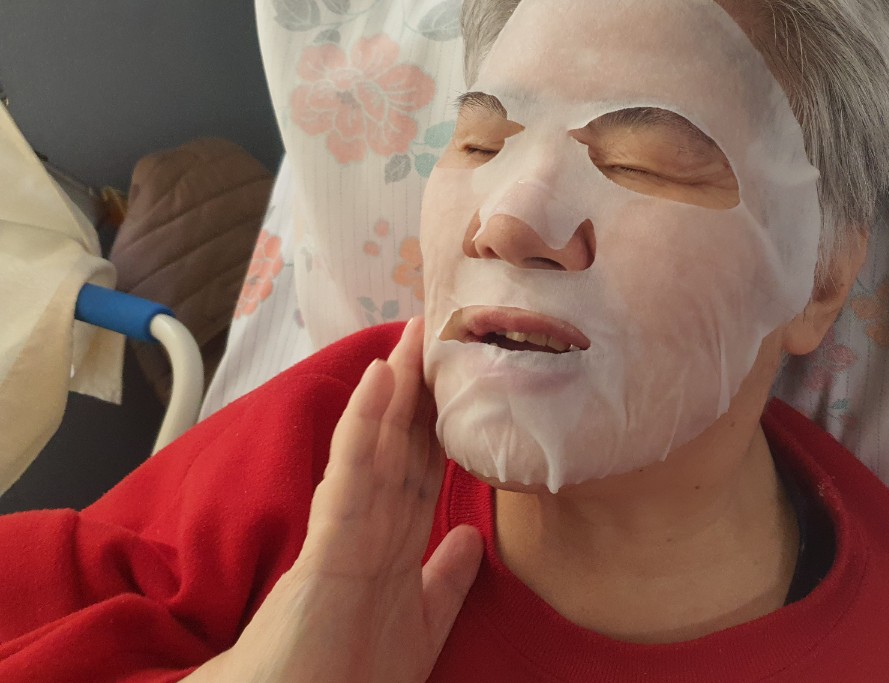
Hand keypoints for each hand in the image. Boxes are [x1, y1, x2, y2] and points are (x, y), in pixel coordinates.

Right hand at [192, 319, 482, 682]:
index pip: (418, 471)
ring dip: (395, 390)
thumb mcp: (419, 624)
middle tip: (435, 331)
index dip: (436, 425)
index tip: (457, 381)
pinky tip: (379, 379)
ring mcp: (346, 536)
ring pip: (377, 448)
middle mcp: (367, 531)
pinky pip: (352, 478)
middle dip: (419, 392)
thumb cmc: (347, 677)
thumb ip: (443, 579)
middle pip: (399, 448)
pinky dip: (365, 427)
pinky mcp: (329, 550)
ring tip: (412, 335)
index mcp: (387, 547)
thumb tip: (469, 535)